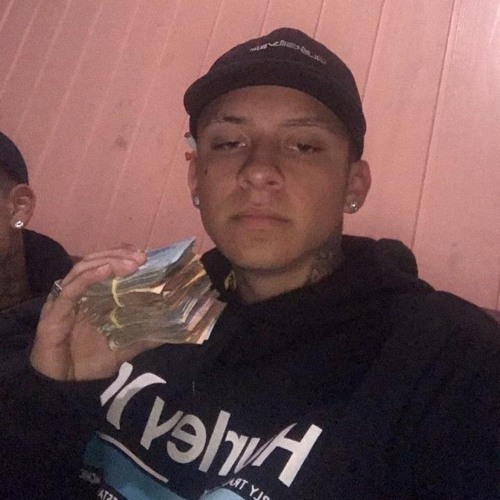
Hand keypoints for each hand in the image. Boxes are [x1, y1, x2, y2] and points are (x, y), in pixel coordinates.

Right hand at [31, 245, 153, 380]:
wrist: (63, 389)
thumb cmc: (88, 365)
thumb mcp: (122, 349)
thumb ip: (142, 337)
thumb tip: (169, 330)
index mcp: (91, 296)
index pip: (106, 265)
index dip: (123, 255)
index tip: (145, 254)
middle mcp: (77, 293)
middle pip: (96, 261)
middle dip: (119, 255)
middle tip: (142, 257)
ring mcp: (64, 301)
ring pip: (83, 269)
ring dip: (108, 262)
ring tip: (131, 263)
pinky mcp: (53, 313)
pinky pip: (70, 290)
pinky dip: (89, 277)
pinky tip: (105, 270)